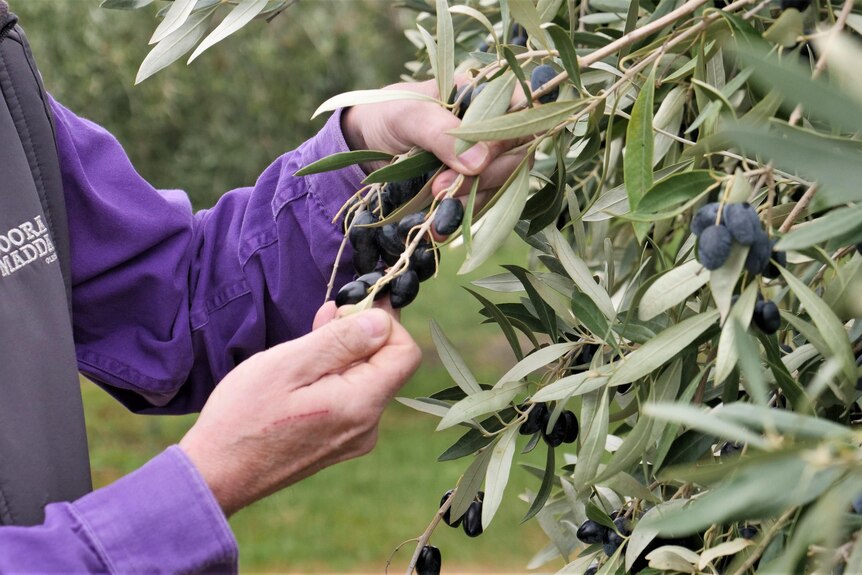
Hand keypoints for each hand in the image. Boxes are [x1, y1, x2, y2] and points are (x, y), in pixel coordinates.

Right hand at [179, 306, 421, 515]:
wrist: (216, 474)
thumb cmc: (244, 417)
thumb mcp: (289, 365)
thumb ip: (340, 341)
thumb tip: (383, 321)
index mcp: (361, 405)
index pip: (405, 352)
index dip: (386, 323)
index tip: (350, 309)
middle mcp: (367, 426)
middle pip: (387, 364)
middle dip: (361, 333)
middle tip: (326, 314)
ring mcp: (354, 437)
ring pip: (366, 379)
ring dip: (344, 352)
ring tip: (309, 337)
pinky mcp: (338, 442)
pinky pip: (350, 397)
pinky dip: (335, 374)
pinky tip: (306, 364)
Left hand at [342, 79, 529, 205]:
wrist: (365, 143)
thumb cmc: (388, 114)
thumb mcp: (408, 115)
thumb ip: (441, 132)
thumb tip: (479, 162)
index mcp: (485, 95)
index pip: (522, 112)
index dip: (507, 138)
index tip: (478, 160)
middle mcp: (492, 128)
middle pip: (515, 156)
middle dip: (483, 177)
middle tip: (440, 186)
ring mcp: (485, 160)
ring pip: (501, 185)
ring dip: (471, 201)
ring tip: (435, 206)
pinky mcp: (472, 187)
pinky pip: (481, 205)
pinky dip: (461, 217)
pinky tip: (438, 227)